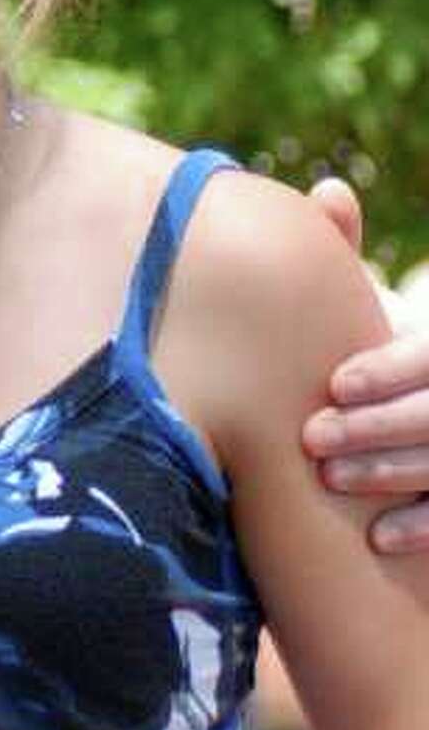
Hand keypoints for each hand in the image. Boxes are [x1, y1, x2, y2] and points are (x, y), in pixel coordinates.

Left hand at [304, 175, 428, 554]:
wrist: (411, 447)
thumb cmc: (392, 368)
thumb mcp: (387, 313)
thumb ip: (355, 256)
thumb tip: (328, 192)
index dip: (392, 369)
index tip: (335, 385)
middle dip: (379, 425)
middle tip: (313, 439)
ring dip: (393, 472)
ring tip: (331, 478)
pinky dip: (425, 525)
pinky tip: (380, 538)